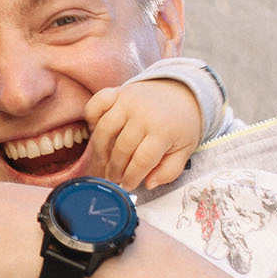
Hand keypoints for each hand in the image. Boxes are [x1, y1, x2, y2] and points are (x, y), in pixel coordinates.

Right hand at [84, 78, 201, 189]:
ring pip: (104, 130)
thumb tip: (148, 184)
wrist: (182, 90)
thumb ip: (170, 170)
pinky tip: (97, 131)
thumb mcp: (185, 149)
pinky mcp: (117, 92)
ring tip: (104, 162)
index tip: (127, 186)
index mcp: (164, 130)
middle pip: (121, 148)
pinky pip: (95, 104)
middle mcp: (144, 114)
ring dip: (100, 151)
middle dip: (115, 169)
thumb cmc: (181, 123)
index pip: (142, 160)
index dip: (131, 177)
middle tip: (114, 179)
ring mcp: (128, 101)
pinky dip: (91, 118)